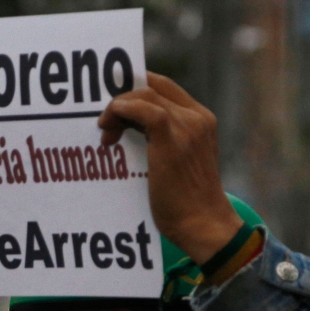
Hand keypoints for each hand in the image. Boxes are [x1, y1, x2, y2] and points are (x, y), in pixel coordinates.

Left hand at [98, 72, 241, 264]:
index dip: (136, 87)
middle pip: (152, 87)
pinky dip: (122, 109)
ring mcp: (187, 126)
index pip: (165, 87)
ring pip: (145, 94)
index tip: (115, 104)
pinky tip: (110, 123)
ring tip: (106, 132)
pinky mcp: (172, 140)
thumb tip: (128, 129)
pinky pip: (143, 108)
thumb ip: (163, 140)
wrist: (204, 224)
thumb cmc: (187, 203)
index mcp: (201, 119)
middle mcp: (196, 117)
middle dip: (123, 98)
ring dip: (117, 107)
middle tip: (106, 123)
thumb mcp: (179, 162)